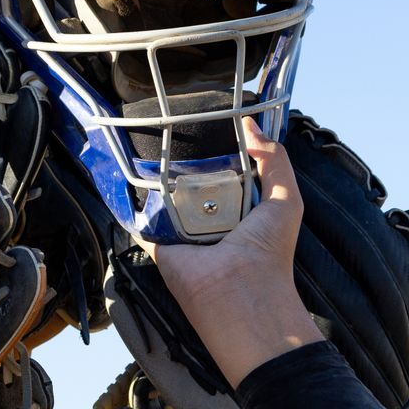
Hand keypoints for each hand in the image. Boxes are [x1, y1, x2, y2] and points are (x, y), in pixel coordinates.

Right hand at [149, 117, 321, 384]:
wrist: (241, 294)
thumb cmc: (269, 251)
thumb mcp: (286, 200)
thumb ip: (274, 161)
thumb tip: (250, 124)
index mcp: (238, 207)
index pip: (222, 169)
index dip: (214, 145)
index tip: (202, 115)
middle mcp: (208, 217)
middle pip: (190, 178)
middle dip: (182, 154)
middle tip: (169, 120)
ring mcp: (181, 230)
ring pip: (163, 193)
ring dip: (155, 172)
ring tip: (142, 136)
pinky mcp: (157, 242)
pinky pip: (140, 216)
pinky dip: (131, 198)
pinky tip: (122, 170)